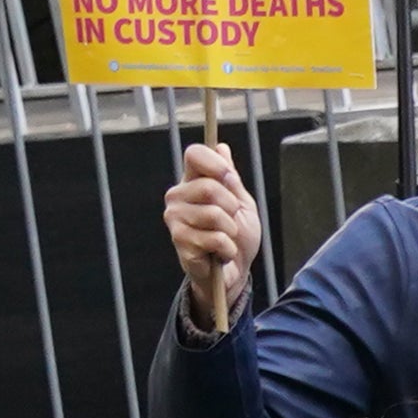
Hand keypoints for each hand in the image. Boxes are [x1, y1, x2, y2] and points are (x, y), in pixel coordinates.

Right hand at [168, 142, 263, 333]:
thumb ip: (230, 178)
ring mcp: (175, 218)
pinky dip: (228, 248)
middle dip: (232, 207)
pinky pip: (216, 238)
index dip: (217, 164)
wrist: (234, 270)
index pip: (195, 154)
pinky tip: (222, 253)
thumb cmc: (237, 236)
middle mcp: (177, 196)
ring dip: (231, 231)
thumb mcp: (242, 203)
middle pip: (209, 186)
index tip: (231, 180)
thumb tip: (221, 146)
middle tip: (232, 221)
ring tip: (226, 238)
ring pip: (214, 214)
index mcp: (192, 182)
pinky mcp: (179, 240)